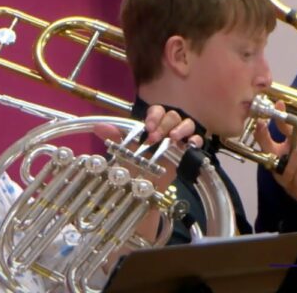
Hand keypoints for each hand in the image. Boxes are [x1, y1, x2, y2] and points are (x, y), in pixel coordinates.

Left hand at [93, 106, 202, 245]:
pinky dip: (196, 140)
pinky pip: (197, 139)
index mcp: (152, 125)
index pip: (157, 111)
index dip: (154, 115)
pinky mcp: (188, 150)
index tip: (148, 126)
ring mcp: (179, 138)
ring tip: (173, 138)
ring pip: (187, 123)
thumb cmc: (136, 164)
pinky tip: (190, 145)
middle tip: (155, 137)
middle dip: (164, 124)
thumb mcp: (125, 150)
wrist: (146, 185)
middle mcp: (167, 128)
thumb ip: (114, 137)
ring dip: (181, 128)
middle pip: (172, 116)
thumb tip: (98, 127)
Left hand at [254, 101, 296, 212]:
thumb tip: (259, 123)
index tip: (278, 104)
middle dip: (290, 168)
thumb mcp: (273, 157)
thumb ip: (265, 141)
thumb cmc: (289, 172)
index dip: (283, 114)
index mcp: (295, 135)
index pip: (289, 122)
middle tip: (285, 177)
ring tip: (295, 182)